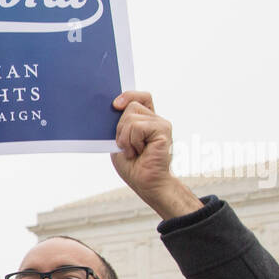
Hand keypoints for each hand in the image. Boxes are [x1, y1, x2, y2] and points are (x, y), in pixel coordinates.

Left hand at [109, 92, 200, 219]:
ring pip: (131, 117)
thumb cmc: (133, 165)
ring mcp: (161, 124)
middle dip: (121, 128)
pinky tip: (140, 151)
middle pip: (131, 106)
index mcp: (146, 120)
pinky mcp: (163, 130)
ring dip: (125, 138)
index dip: (129, 95)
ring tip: (134, 151)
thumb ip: (120, 124)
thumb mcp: (119, 141)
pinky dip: (132, 141)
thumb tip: (115, 106)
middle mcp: (155, 119)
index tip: (115, 105)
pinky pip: (137, 127)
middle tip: (128, 146)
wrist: (145, 183)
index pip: (141, 97)